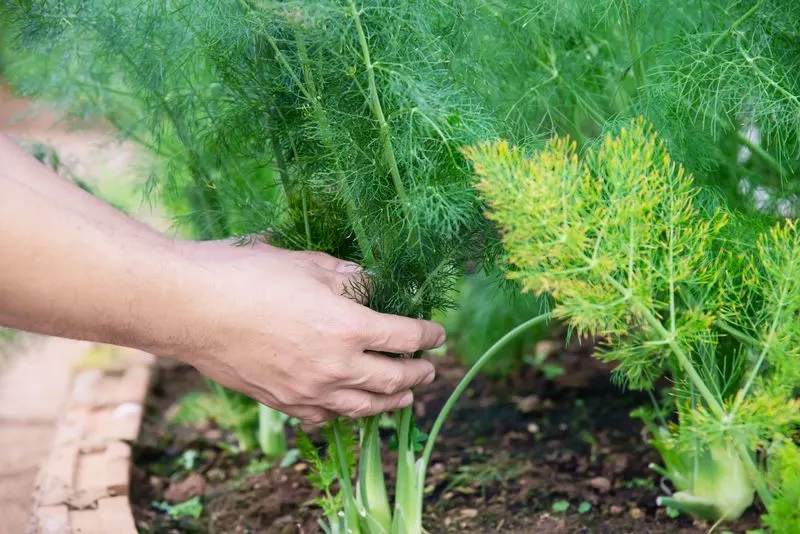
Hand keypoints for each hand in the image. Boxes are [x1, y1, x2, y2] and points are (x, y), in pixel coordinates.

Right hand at [173, 240, 443, 426]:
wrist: (190, 308)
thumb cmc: (247, 276)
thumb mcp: (307, 264)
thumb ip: (346, 276)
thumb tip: (368, 280)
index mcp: (349, 327)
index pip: (405, 337)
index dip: (428, 336)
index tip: (438, 335)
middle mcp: (335, 367)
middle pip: (392, 378)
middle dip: (418, 373)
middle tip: (429, 369)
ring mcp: (307, 390)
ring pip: (363, 407)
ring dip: (391, 403)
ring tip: (405, 399)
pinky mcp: (281, 401)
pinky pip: (323, 417)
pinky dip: (344, 415)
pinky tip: (348, 410)